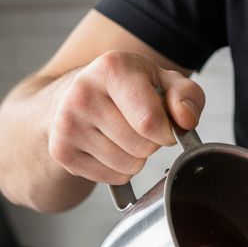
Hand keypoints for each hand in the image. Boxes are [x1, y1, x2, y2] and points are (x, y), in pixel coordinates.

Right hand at [46, 50, 204, 185]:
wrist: (72, 98)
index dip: (166, 131)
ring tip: (122, 136)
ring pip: (129, 166)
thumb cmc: (126, 90)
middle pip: (142, 147)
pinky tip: (108, 148)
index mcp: (112, 68)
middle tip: (138, 127)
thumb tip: (185, 119)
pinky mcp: (61, 151)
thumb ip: (186, 95)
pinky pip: (112, 178)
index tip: (163, 125)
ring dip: (135, 158)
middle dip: (150, 143)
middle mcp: (82, 93)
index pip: (150, 122)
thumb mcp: (162, 80)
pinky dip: (119, 170)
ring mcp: (67, 123)